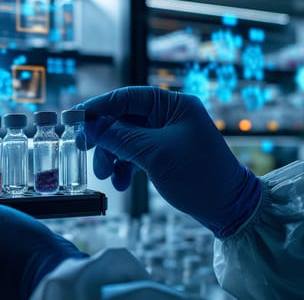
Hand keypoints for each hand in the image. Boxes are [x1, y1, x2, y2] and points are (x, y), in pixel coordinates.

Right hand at [79, 86, 260, 237]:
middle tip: (83, 150)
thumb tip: (89, 126)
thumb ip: (118, 136)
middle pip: (122, 118)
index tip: (76, 119)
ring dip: (112, 156)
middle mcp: (168, 115)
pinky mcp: (163, 153)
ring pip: (125, 138)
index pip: (127, 97)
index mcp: (173, 104)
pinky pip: (134, 153)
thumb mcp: (154, 154)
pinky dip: (124, 166)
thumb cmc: (199, 176)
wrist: (227, 207)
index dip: (99, 107)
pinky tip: (120, 182)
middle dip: (104, 138)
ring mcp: (165, 135)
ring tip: (106, 176)